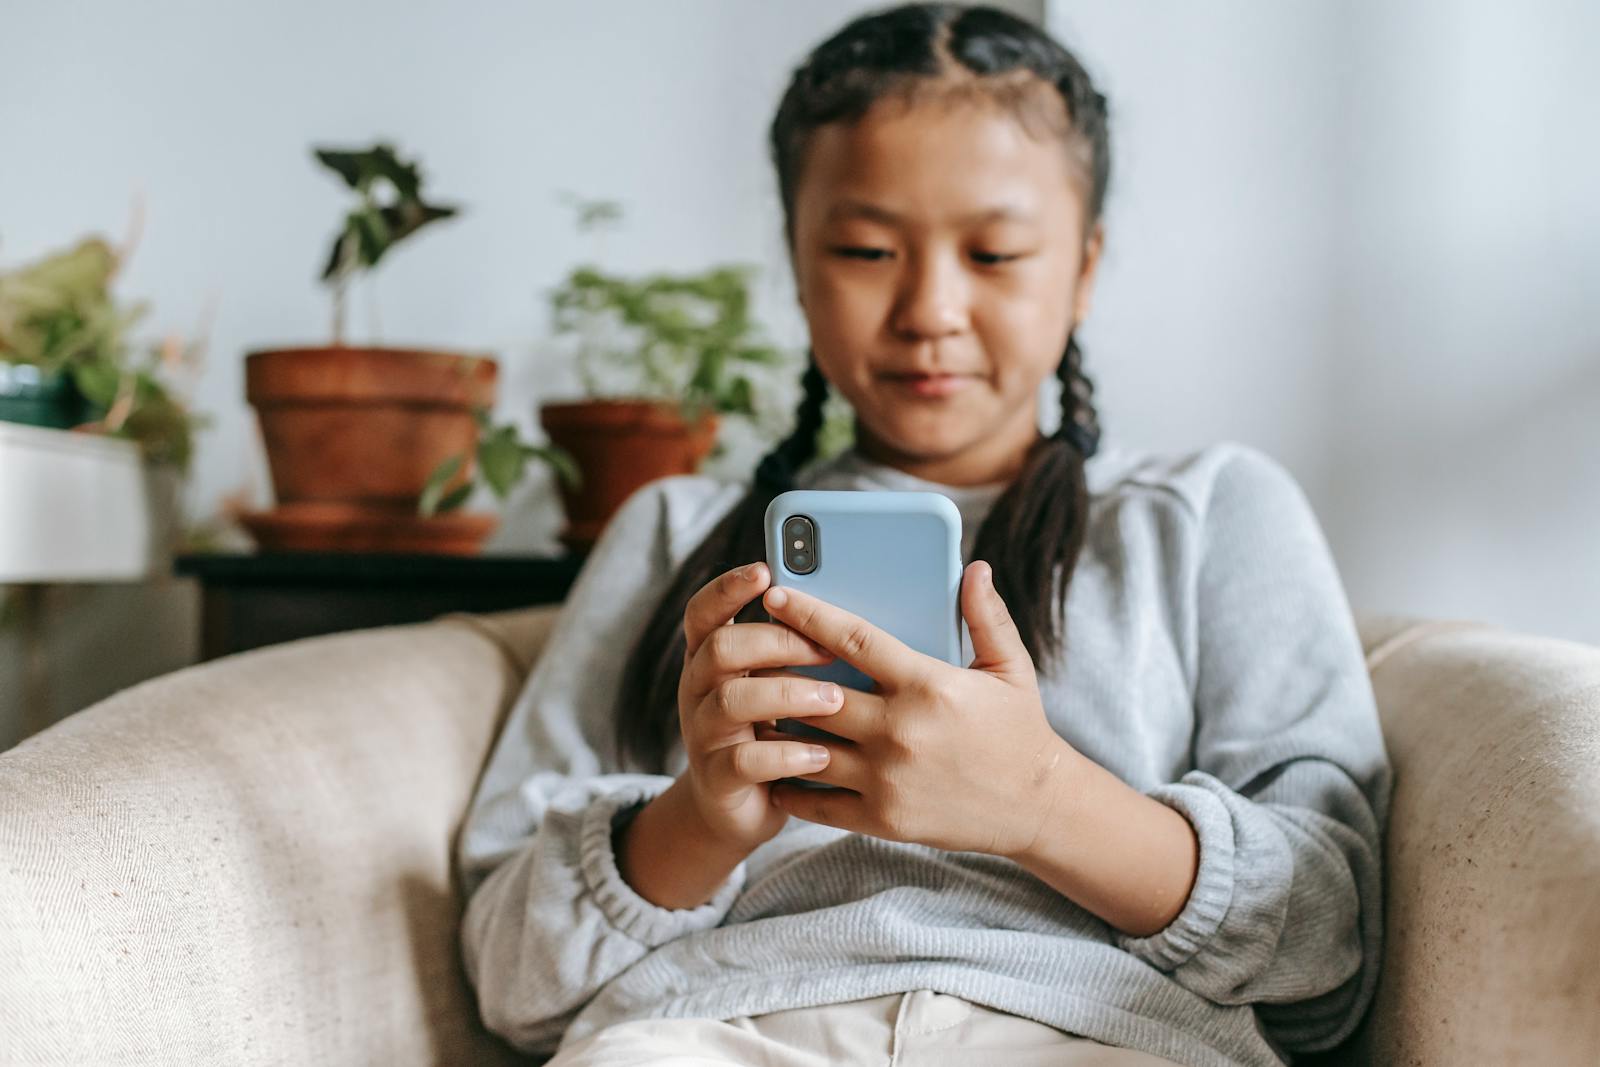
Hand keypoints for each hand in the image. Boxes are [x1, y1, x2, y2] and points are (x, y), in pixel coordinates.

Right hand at [677, 561, 851, 854]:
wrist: (746, 808)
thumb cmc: (781, 731)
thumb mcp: (782, 684)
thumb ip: (800, 649)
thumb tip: (853, 606)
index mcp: (711, 658)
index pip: (704, 611)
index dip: (728, 588)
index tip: (765, 569)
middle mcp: (699, 690)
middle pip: (721, 648)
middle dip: (775, 641)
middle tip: (825, 650)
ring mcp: (703, 735)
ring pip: (732, 700)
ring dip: (787, 694)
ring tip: (833, 700)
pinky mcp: (718, 779)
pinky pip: (744, 760)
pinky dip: (786, 755)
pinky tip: (821, 755)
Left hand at [756, 559, 1074, 858]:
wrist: (1039, 809)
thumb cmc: (1019, 731)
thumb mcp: (1010, 668)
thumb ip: (986, 616)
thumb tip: (974, 567)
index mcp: (928, 685)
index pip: (853, 639)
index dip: (808, 614)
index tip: (775, 595)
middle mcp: (901, 731)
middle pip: (815, 694)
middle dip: (777, 671)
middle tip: (748, 653)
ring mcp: (887, 779)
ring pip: (806, 747)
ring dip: (776, 726)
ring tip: (753, 706)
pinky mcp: (881, 819)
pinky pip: (816, 800)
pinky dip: (788, 782)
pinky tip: (771, 764)